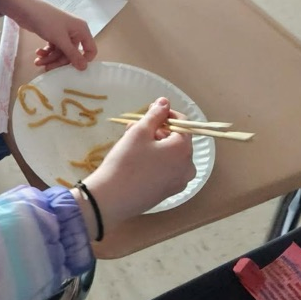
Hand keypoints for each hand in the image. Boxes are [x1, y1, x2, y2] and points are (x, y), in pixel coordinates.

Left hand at [0, 0, 96, 70]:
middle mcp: (75, 32)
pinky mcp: (53, 34)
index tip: (73, 69)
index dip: (84, 60)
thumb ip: (73, 54)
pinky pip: (53, 47)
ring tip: (38, 61)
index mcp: (82, 30)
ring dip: (50, 58)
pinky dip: (46, 52)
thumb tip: (85, 68)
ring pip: (61, 52)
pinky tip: (38, 53)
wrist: (26, 9)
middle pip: (72, 53)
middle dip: (59, 61)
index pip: (90, 49)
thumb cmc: (47, 21)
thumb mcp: (60, 39)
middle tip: (47, 68)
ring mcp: (63, 33)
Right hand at [73, 98, 195, 237]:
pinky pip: (167, 170)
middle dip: (158, 130)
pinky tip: (137, 160)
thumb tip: (165, 102)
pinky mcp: (168, 193)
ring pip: (171, 156)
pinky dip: (156, 161)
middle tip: (135, 127)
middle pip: (177, 141)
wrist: (113, 197)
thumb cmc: (127, 160)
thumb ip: (155, 115)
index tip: (150, 111)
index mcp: (183, 150)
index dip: (167, 114)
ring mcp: (179, 182)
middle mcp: (187, 167)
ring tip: (132, 142)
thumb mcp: (139, 132)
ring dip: (155, 145)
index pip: (182, 124)